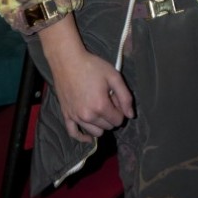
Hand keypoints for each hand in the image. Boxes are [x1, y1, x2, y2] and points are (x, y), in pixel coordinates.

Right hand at [39, 14, 134, 142]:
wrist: (67, 60)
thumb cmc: (92, 66)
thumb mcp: (114, 76)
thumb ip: (125, 96)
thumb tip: (131, 115)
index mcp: (100, 106)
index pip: (118, 120)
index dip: (120, 109)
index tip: (115, 97)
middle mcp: (88, 115)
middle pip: (108, 127)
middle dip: (111, 115)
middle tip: (106, 99)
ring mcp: (75, 117)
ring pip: (95, 132)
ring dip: (100, 124)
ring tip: (97, 107)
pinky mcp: (66, 115)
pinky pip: (74, 134)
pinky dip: (83, 137)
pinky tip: (89, 136)